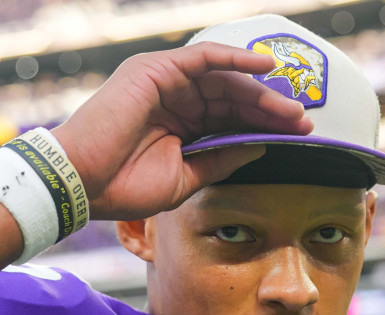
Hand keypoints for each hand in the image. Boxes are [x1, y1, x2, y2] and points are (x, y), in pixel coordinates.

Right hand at [52, 42, 313, 220]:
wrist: (82, 183)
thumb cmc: (124, 186)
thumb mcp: (186, 177)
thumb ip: (221, 158)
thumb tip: (260, 146)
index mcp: (179, 124)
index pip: (230, 118)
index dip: (264, 125)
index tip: (298, 135)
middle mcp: (174, 98)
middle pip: (232, 96)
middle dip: (269, 108)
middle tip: (303, 120)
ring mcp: (165, 81)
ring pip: (224, 78)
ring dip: (260, 90)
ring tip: (290, 107)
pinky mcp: (156, 70)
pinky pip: (205, 58)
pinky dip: (235, 60)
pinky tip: (265, 69)